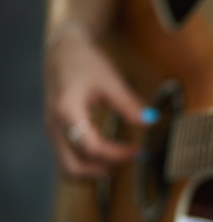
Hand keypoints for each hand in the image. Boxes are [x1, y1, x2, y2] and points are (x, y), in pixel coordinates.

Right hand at [43, 24, 154, 177]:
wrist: (62, 51)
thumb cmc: (86, 63)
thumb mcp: (111, 80)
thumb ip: (129, 104)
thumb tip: (151, 121)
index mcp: (68, 111)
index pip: (92, 146)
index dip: (117, 153)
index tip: (139, 149)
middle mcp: (55, 125)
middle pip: (72, 166)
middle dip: (102, 170)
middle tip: (128, 160)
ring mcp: (52, 130)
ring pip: (67, 167)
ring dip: (93, 170)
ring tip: (119, 160)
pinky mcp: (56, 131)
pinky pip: (67, 158)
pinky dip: (86, 163)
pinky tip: (107, 155)